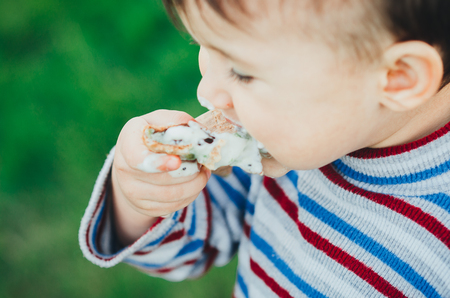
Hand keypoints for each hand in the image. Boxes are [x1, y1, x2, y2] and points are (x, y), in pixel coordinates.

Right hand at [111, 110, 210, 245]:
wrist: (133, 162)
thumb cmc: (152, 135)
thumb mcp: (161, 120)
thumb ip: (179, 121)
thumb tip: (201, 134)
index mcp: (128, 142)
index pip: (138, 158)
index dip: (158, 162)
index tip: (177, 162)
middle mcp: (123, 169)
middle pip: (163, 179)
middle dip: (191, 172)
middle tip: (203, 163)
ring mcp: (131, 192)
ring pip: (172, 195)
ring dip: (195, 184)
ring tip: (203, 173)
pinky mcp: (143, 207)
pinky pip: (173, 206)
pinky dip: (190, 195)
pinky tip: (194, 184)